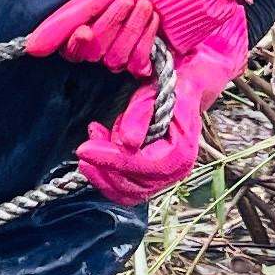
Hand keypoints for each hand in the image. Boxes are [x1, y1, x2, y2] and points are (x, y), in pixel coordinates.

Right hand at [27, 0, 159, 73]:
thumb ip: (62, 23)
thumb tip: (30, 48)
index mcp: (80, 35)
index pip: (69, 51)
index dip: (76, 43)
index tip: (84, 30)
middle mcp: (98, 52)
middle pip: (94, 53)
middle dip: (112, 25)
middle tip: (127, 2)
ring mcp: (120, 60)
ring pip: (116, 58)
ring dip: (133, 28)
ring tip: (145, 5)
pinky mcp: (142, 66)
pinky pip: (137, 63)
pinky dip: (146, 38)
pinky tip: (153, 20)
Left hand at [74, 15, 249, 204]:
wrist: (189, 82)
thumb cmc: (176, 82)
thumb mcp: (160, 88)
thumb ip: (141, 113)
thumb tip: (127, 141)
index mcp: (182, 152)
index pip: (145, 167)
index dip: (113, 161)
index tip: (85, 148)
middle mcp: (176, 169)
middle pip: (134, 186)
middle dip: (104, 169)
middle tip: (85, 146)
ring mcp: (164, 175)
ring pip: (128, 192)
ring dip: (103, 173)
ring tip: (92, 142)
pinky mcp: (152, 174)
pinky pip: (127, 187)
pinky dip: (108, 174)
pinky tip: (99, 146)